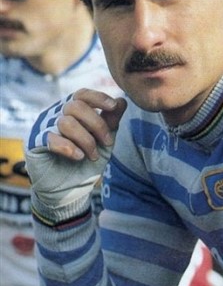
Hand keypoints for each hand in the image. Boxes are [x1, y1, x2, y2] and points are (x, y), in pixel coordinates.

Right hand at [25, 89, 126, 215]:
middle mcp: (56, 114)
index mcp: (72, 110)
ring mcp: (44, 127)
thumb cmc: (86, 163)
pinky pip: (51, 138)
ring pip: (66, 122)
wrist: (70, 191)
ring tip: (92, 156)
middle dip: (97, 124)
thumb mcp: (104, 142)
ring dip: (85, 140)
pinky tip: (78, 157)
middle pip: (76, 106)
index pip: (82, 94)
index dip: (98, 97)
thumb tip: (122, 100)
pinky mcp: (35, 143)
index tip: (113, 107)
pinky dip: (69, 147)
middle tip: (108, 142)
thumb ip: (111, 122)